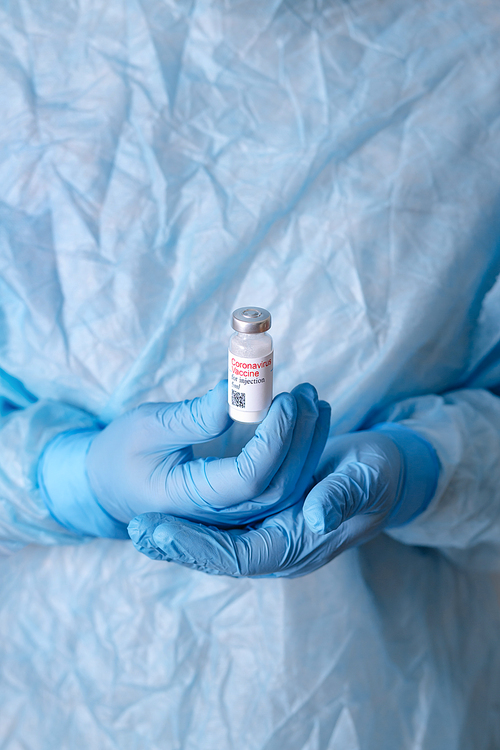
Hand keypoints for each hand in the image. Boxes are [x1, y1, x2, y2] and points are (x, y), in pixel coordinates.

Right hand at [39, 381, 329, 536]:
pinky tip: (310, 418)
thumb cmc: (122, 453)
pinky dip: (300, 450)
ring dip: (307, 442)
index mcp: (191, 497)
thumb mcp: (147, 427)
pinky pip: (281, 481)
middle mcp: (219, 514)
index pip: (249, 477)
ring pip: (287, 486)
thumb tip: (235, 392)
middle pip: (277, 484)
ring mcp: (234, 513)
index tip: (286, 399)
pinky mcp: (242, 501)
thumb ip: (193, 417)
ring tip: (314, 398)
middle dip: (299, 438)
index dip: (275, 438)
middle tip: (306, 394)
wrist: (113, 486)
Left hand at [128, 423, 438, 576]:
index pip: (240, 556)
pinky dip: (193, 518)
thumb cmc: (377, 474)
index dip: (198, 546)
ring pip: (215, 541)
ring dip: (178, 534)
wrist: (381, 471)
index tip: (157, 531)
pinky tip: (164, 509)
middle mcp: (279, 546)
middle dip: (177, 545)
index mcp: (300, 545)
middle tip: (135, 530)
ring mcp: (269, 531)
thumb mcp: (367, 478)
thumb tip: (315, 517)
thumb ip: (343, 497)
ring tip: (136, 526)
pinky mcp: (263, 515)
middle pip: (219, 554)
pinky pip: (221, 523)